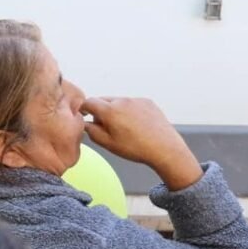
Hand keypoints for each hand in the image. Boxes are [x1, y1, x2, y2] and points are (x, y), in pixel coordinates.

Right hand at [80, 97, 202, 189]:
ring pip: (118, 101)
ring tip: (124, 128)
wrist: (164, 148)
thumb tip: (85, 123)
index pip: (88, 102)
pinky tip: (136, 125)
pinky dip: (129, 110)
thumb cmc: (135, 148)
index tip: (84, 115)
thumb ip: (91, 131)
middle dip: (100, 110)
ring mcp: (136, 100)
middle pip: (103, 100)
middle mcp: (122, 101)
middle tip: (105, 126)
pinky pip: (132, 103)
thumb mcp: (108, 144)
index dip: (83, 109)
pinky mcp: (147, 102)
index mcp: (110, 111)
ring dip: (115, 110)